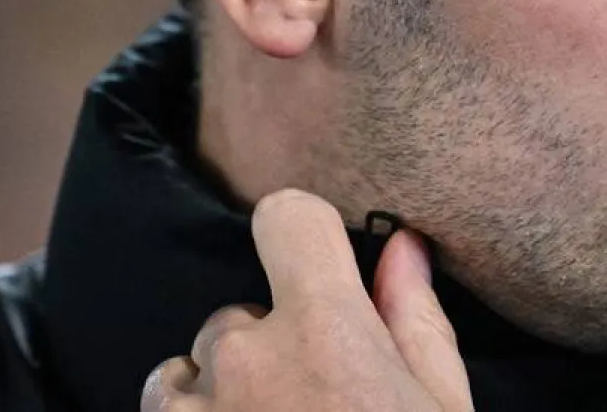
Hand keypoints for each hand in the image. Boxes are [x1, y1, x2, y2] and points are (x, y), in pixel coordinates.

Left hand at [142, 189, 472, 410]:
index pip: (286, 215)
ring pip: (189, 370)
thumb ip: (417, 321)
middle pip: (239, 315)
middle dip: (268, 348)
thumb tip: (404, 247)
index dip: (303, 233)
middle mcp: (247, 358)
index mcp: (326, 329)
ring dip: (221, 395)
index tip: (317, 264)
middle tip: (315, 400)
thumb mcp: (442, 404)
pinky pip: (164, 410)